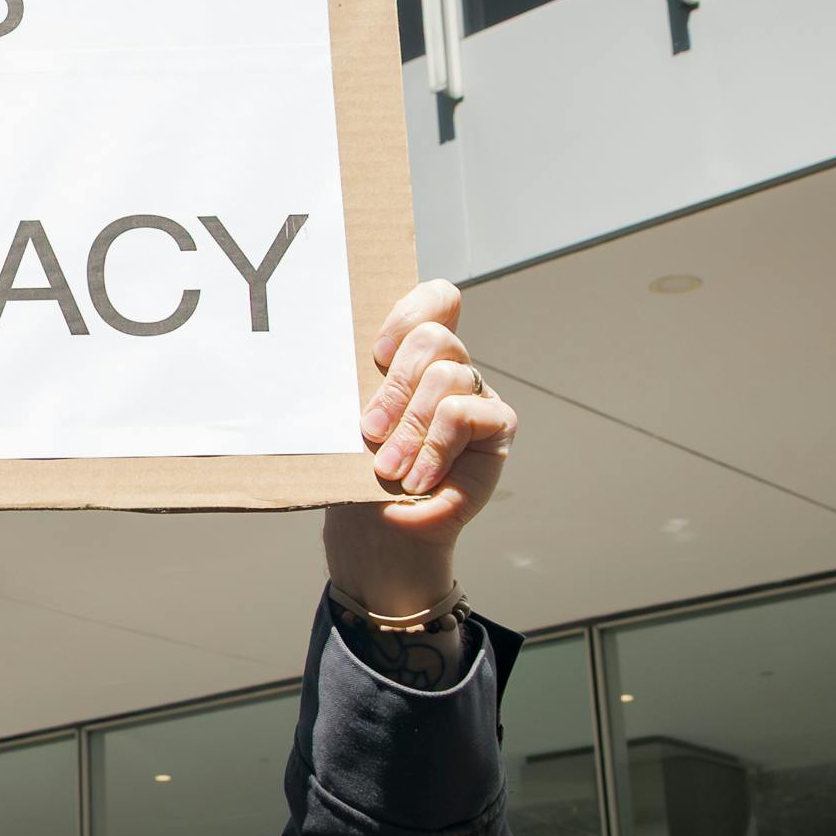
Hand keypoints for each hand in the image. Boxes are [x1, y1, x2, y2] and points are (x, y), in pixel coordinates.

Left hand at [325, 280, 516, 616]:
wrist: (379, 535)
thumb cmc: (359, 475)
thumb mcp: (350, 422)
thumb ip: (359, 382)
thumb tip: (338, 351)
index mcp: (414, 355)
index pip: (435, 300)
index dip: (410, 313)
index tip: (374, 352)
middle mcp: (451, 367)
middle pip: (434, 337)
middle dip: (395, 385)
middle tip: (370, 432)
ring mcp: (476, 394)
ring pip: (448, 375)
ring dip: (410, 426)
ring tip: (389, 468)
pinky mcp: (497, 426)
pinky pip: (466, 413)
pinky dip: (435, 448)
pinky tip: (418, 479)